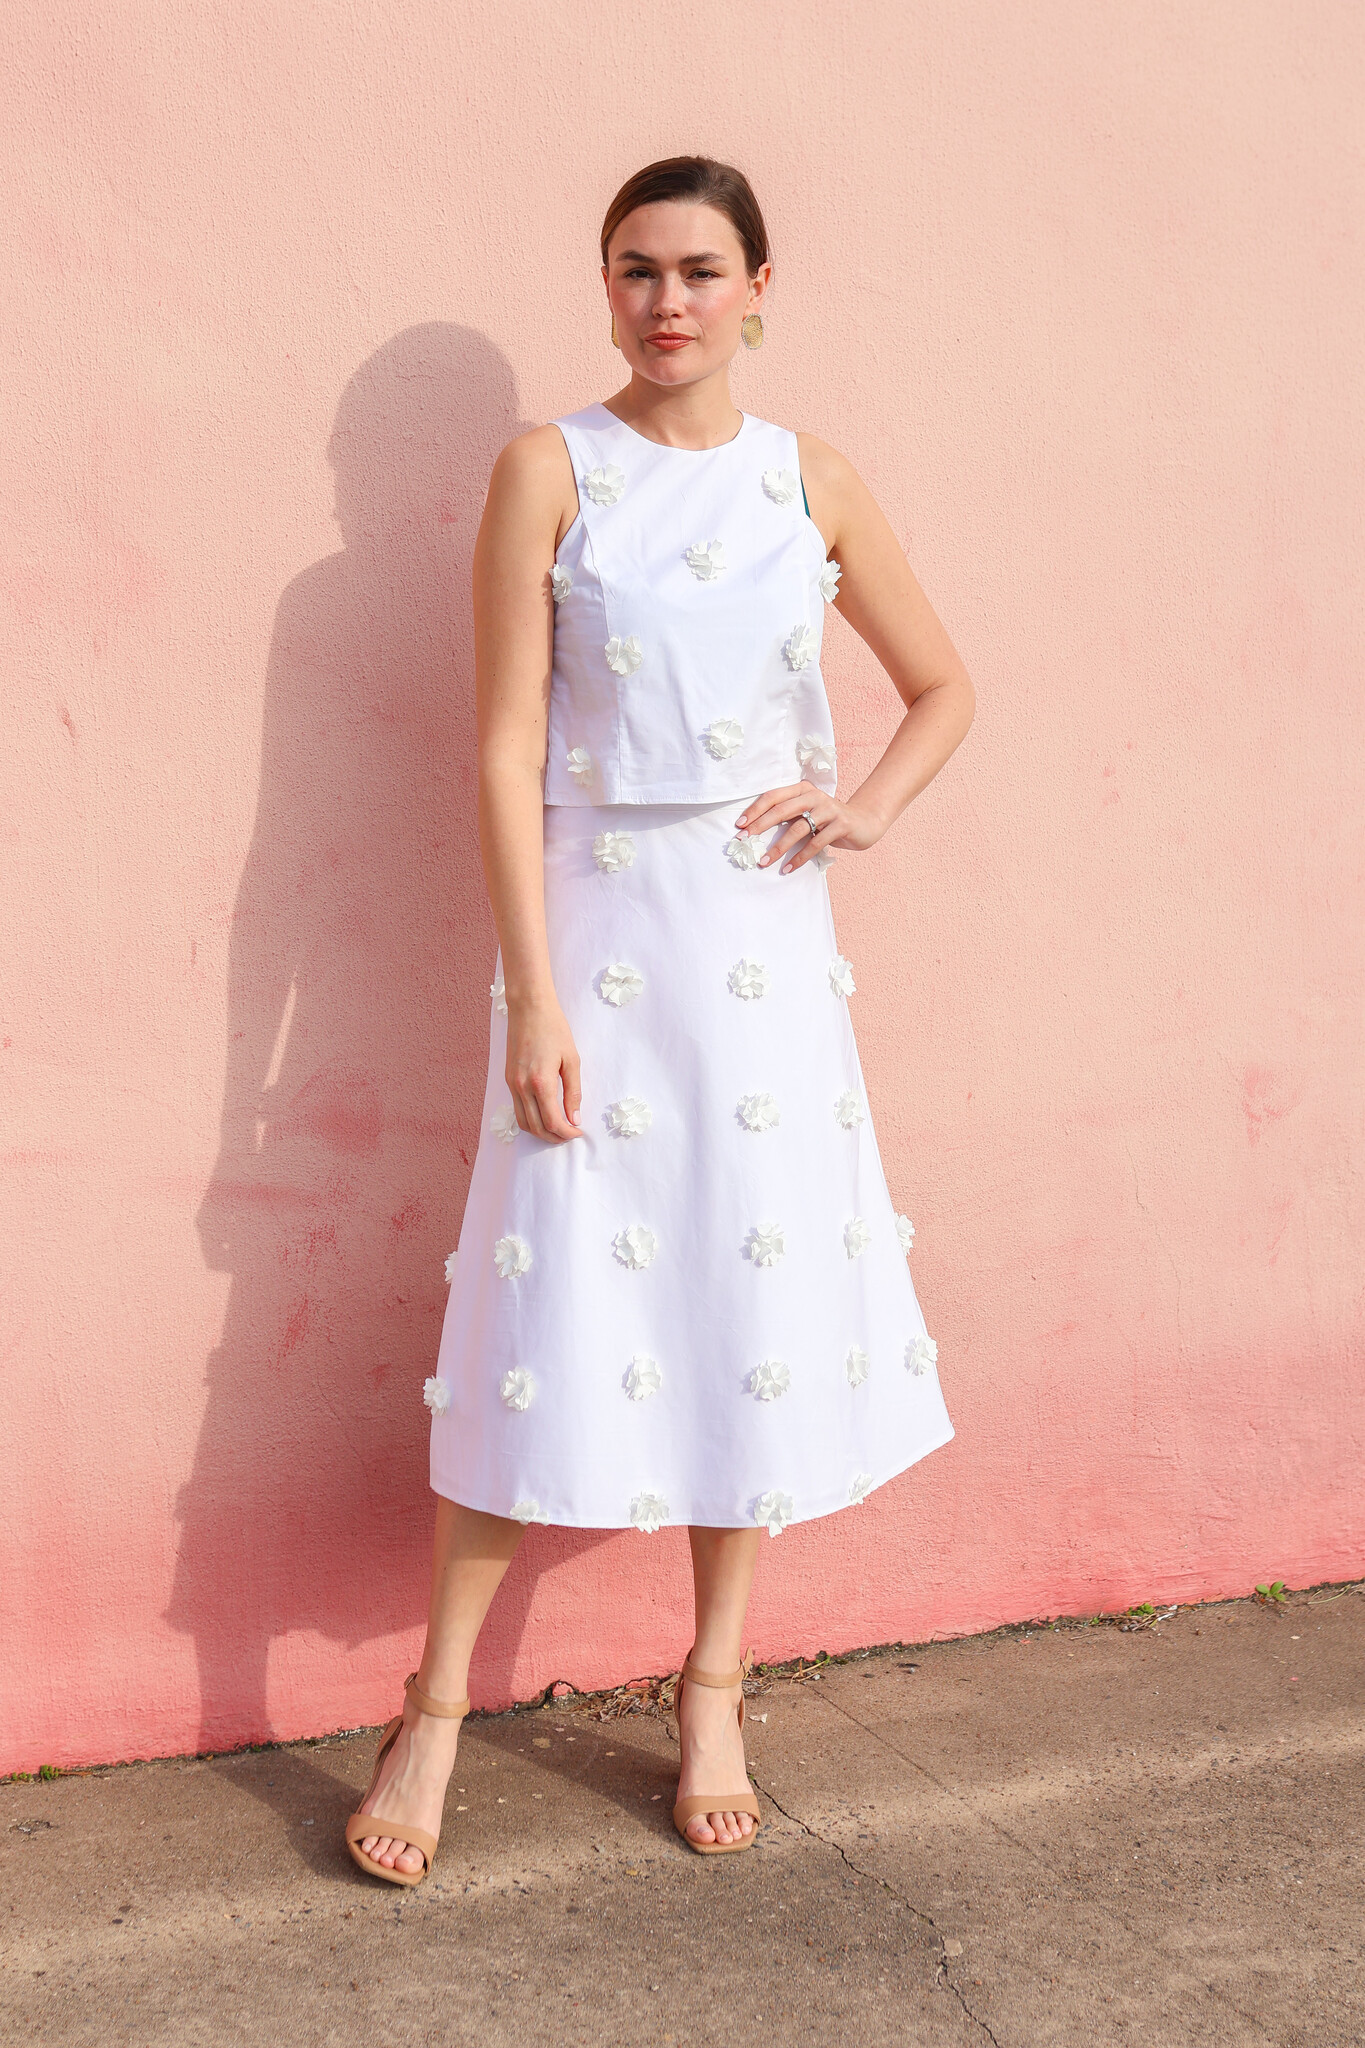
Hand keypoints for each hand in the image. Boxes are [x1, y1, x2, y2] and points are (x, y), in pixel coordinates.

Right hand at [505, 996, 583, 1141]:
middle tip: (569, 1135)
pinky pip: (516, 1108)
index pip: (552, 1121)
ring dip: (540, 1132)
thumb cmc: (554, 1029)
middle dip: (554, 1137)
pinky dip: (530, 1119)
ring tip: (557, 1129)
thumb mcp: (571, 1060)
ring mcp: (511, 1084)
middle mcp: (522, 1087)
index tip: (578, 1132)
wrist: (528, 1007)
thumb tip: (575, 1118)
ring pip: (523, 1122)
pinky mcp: (507, 1079)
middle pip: (536, 1127)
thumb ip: (573, 1092)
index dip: (566, 1133)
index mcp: (540, 1082)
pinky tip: (543, 1115)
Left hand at [733, 781, 883, 874]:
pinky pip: (815, 844)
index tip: (739, 826)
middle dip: (760, 826)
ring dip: (778, 848)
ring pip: (797, 829)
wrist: (865, 822)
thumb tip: (754, 830)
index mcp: (803, 789)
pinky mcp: (840, 824)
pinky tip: (787, 869)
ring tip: (763, 862)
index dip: (755, 810)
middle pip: (781, 810)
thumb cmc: (829, 820)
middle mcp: (814, 796)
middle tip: (744, 841)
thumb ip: (788, 815)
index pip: (773, 797)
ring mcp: (829, 809)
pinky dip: (799, 858)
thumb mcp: (808, 813)